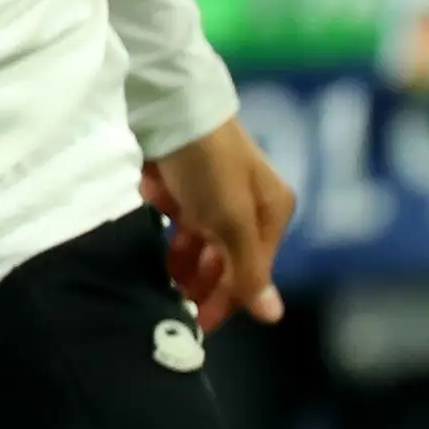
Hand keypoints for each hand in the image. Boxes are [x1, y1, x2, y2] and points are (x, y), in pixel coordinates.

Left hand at [141, 118, 296, 332]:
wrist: (171, 104)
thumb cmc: (209, 167)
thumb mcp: (231, 221)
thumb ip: (248, 270)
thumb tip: (273, 317)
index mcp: (272, 213)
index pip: (252, 272)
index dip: (227, 301)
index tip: (197, 323)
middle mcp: (250, 204)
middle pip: (227, 258)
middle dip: (203, 282)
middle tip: (172, 301)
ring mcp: (217, 191)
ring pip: (202, 241)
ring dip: (183, 260)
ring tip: (161, 275)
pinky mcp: (186, 180)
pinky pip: (181, 218)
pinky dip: (170, 229)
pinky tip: (154, 229)